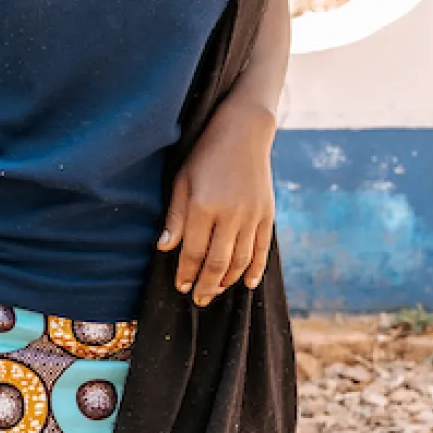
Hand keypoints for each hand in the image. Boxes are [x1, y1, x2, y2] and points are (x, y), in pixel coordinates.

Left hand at [157, 103, 276, 308]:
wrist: (244, 132)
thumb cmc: (205, 155)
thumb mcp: (181, 181)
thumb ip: (175, 217)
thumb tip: (164, 249)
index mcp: (203, 206)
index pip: (192, 251)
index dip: (186, 273)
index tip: (181, 287)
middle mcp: (230, 214)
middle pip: (217, 262)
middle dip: (206, 286)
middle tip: (199, 300)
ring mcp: (252, 215)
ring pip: (241, 260)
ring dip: (228, 281)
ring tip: (216, 291)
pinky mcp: (267, 214)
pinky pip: (262, 249)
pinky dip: (256, 269)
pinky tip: (248, 283)